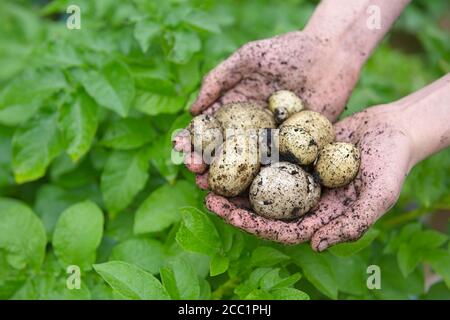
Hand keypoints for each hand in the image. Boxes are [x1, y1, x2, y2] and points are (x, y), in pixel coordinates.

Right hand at [174, 30, 361, 172]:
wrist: (331, 54)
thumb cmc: (288, 50)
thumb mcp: (248, 58)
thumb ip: (219, 79)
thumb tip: (192, 110)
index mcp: (237, 108)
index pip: (209, 126)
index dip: (192, 137)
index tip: (180, 146)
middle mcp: (251, 128)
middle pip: (223, 149)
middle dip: (205, 161)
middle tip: (195, 171)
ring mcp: (273, 140)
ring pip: (246, 164)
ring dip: (227, 178)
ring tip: (212, 187)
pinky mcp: (296, 148)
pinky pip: (278, 166)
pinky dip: (262, 179)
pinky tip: (249, 189)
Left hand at [205, 103, 414, 250]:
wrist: (394, 130)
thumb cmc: (392, 164)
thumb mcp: (378, 196)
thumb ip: (352, 224)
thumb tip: (316, 245)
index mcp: (320, 217)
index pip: (280, 229)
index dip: (251, 224)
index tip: (225, 214)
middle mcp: (305, 200)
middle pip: (264, 208)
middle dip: (234, 205)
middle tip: (207, 194)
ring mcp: (299, 177)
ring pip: (261, 184)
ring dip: (236, 181)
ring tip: (208, 172)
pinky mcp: (297, 154)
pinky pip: (269, 157)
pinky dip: (250, 154)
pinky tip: (230, 146)